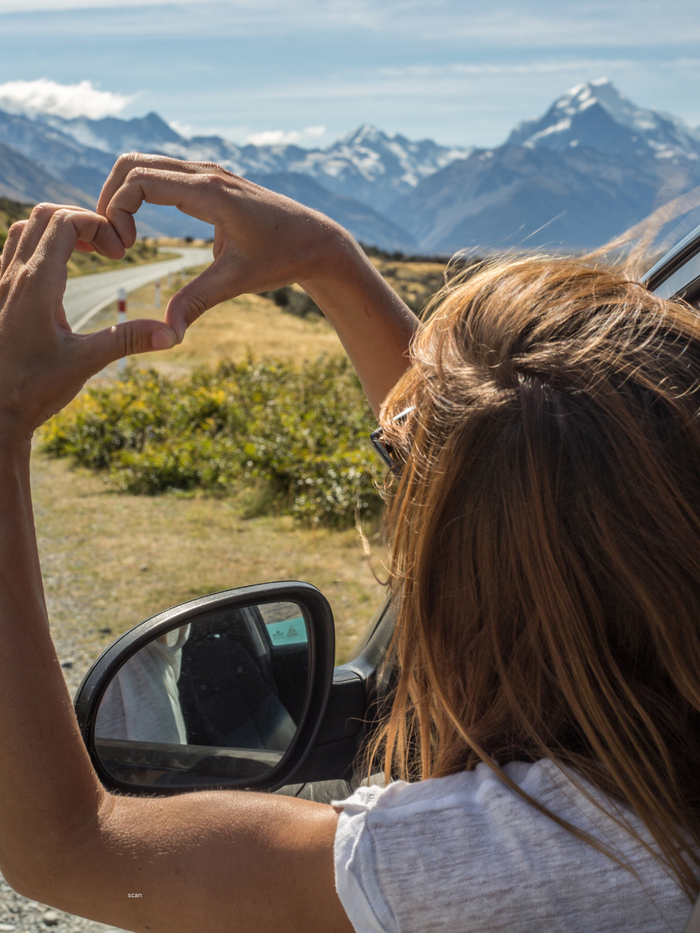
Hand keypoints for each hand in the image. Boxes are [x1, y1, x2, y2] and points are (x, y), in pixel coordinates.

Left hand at [0, 203, 177, 439]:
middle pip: (42, 215)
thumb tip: (171, 334)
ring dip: (58, 231)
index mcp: (36, 284)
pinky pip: (14, 251)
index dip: (97, 225)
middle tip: (106, 249)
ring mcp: (0, 284)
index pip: (64, 221)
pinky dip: (42, 248)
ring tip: (87, 255)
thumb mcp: (86, 363)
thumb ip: (128, 341)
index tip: (119, 254)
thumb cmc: (33, 388)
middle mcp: (12, 276)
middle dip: (80, 220)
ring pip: (24, 229)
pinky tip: (62, 277)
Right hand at [98, 154, 417, 411]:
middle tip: (113, 241)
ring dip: (123, 195)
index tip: (125, 248)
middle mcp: (206, 173)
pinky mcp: (211, 180)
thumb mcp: (237, 281)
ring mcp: (208, 172)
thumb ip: (198, 302)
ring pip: (145, 165)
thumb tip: (168, 332)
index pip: (140, 180)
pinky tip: (140, 228)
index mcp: (210, 192)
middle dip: (110, 199)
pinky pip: (162, 174)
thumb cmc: (282, 258)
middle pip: (133, 164)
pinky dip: (140, 193)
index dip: (118, 210)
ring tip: (123, 237)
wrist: (317, 241)